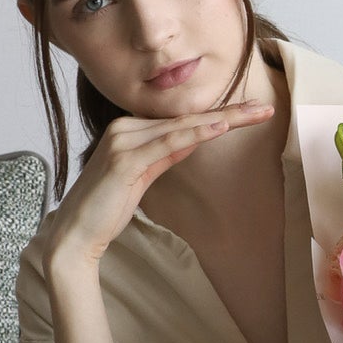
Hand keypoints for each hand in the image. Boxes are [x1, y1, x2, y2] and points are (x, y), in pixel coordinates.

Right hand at [44, 101, 272, 342]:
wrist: (76, 234)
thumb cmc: (107, 208)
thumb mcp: (142, 176)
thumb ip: (164, 155)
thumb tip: (190, 140)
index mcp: (129, 129)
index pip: (182, 120)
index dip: (218, 115)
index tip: (252, 112)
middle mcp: (124, 128)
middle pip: (187, 118)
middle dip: (230, 112)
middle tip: (266, 108)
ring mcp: (123, 140)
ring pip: (182, 126)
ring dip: (222, 119)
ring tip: (256, 113)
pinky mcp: (124, 159)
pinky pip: (168, 142)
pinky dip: (196, 134)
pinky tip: (221, 127)